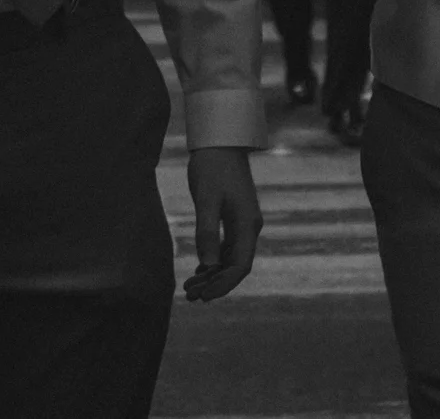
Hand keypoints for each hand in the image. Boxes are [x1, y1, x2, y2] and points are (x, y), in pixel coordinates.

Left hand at [182, 146, 261, 301]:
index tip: (204, 297)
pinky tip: (199, 269)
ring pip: (230, 258)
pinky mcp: (234, 217)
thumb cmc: (212, 167)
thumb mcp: (206, 199)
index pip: (240, 266)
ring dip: (212, 274)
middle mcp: (249, 227)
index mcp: (247, 225)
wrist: (220, 141)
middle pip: (235, 266)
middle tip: (190, 296)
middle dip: (214, 283)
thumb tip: (209, 265)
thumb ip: (208, 232)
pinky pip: (227, 247)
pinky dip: (213, 261)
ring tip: (190, 288)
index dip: (223, 285)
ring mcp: (243, 222)